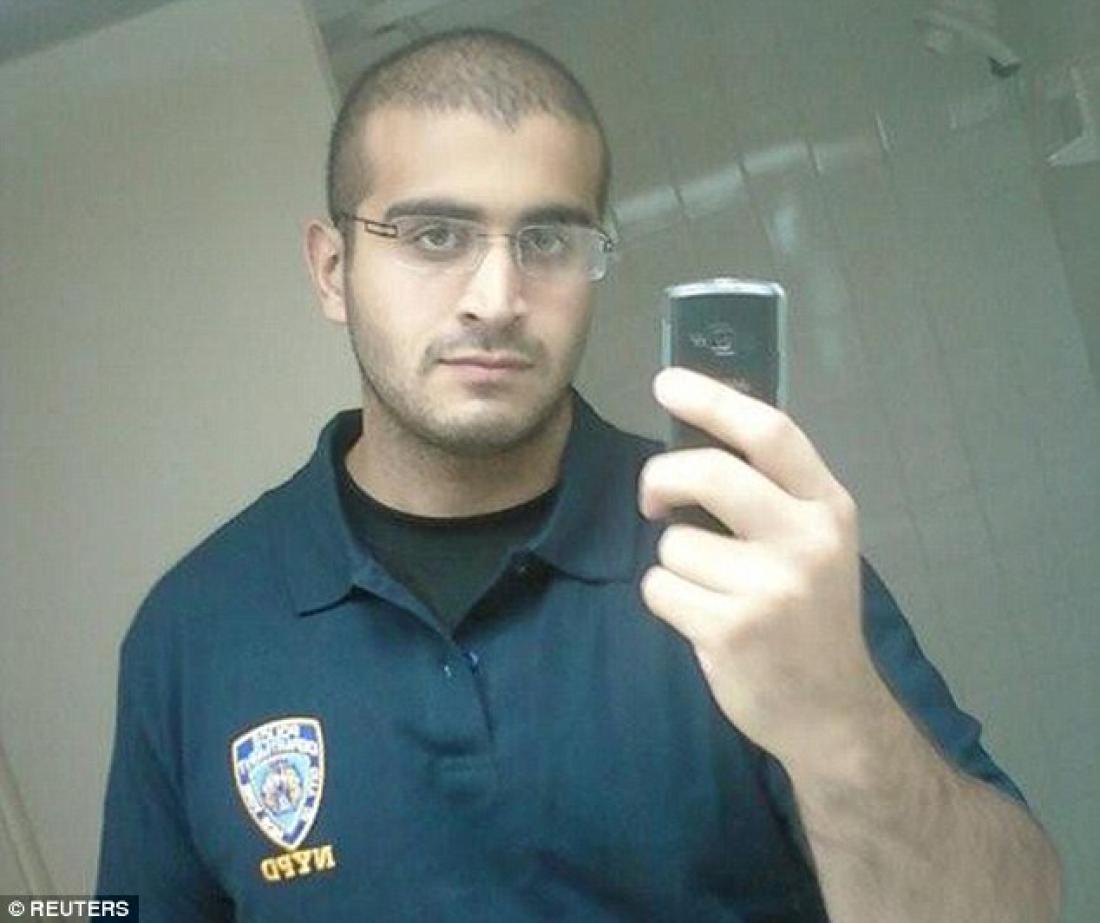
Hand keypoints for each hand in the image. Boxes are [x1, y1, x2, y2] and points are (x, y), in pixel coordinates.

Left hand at [638, 368, 893, 772]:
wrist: (832, 712)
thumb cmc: (811, 617)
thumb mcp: (813, 543)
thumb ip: (770, 495)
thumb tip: (695, 439)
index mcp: (829, 507)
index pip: (770, 433)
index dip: (713, 400)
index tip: (666, 382)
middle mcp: (806, 540)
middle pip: (709, 474)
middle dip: (662, 477)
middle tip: (653, 499)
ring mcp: (771, 588)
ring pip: (673, 544)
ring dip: (673, 565)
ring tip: (710, 591)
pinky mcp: (732, 630)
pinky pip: (660, 589)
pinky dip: (666, 600)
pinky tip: (701, 620)